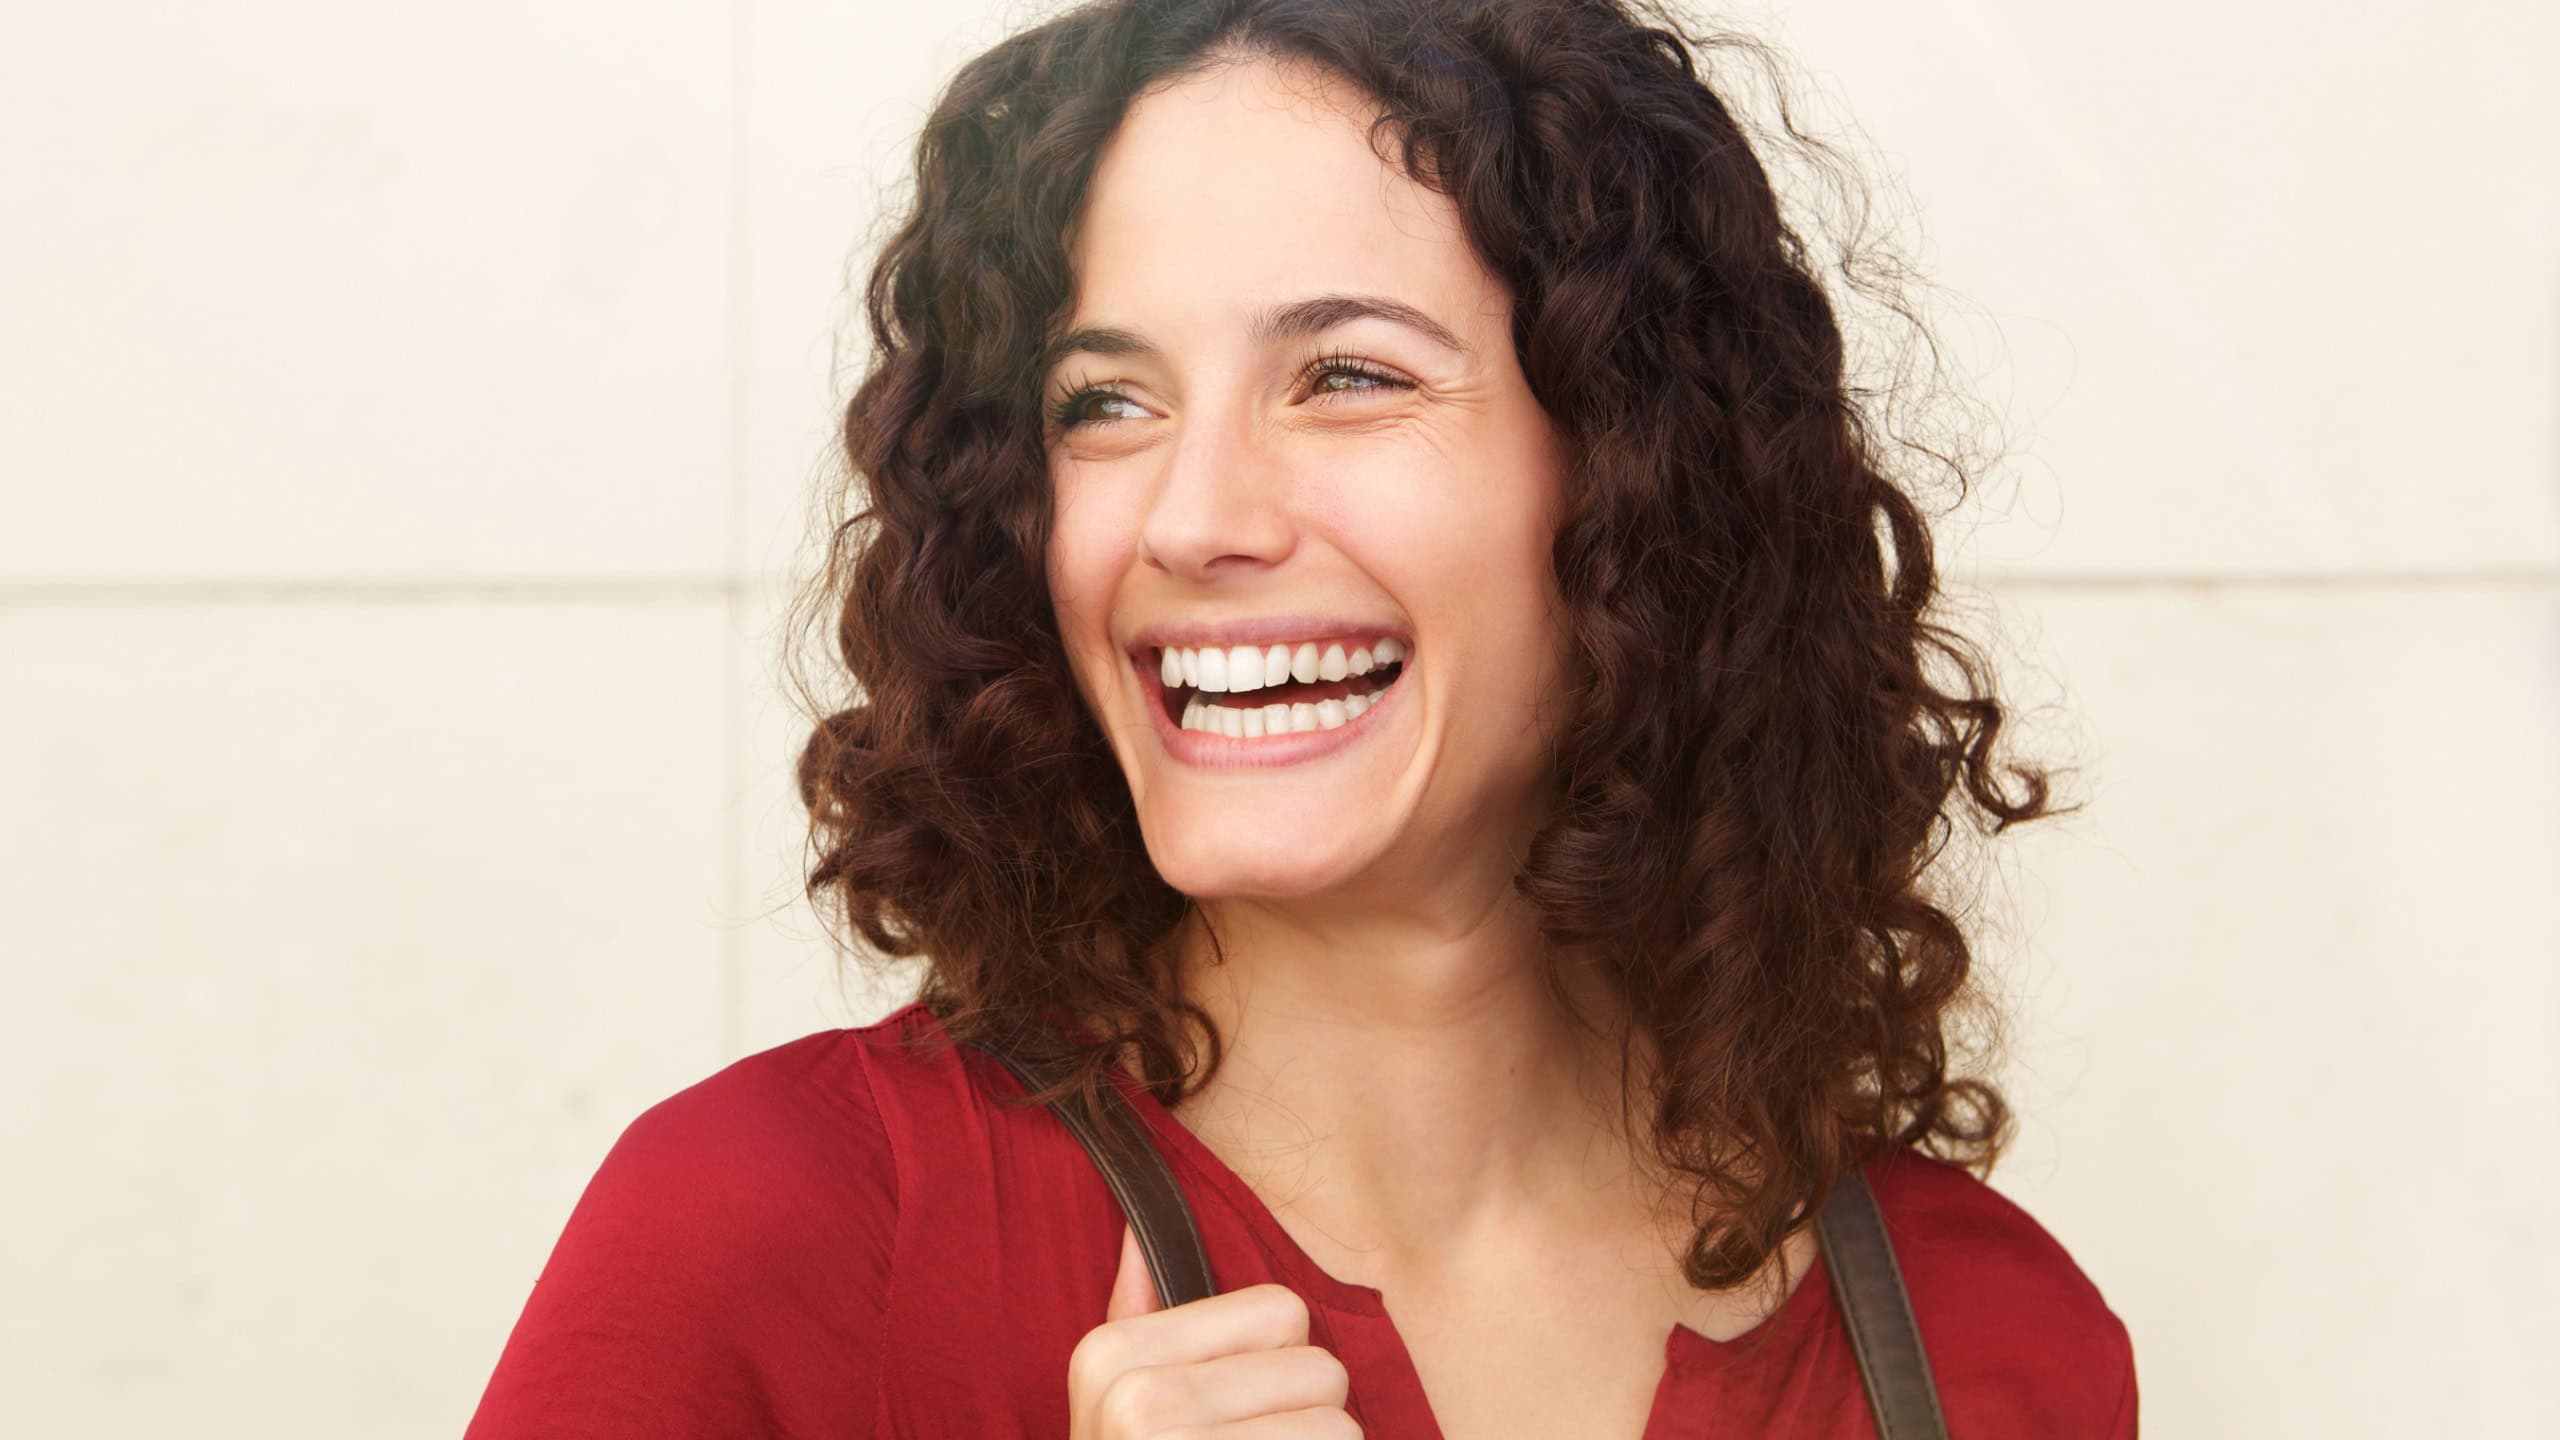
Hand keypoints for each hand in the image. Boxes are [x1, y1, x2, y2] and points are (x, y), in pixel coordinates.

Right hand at [1067, 1221, 1361, 1437]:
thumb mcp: (1108, 1405)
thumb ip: (1134, 1315)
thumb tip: (1141, 1232)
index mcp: (1111, 1356)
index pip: (1282, 1310)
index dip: (1277, 1363)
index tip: (1233, 1412)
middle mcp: (1138, 1404)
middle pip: (1323, 1369)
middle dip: (1309, 1422)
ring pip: (1341, 1432)